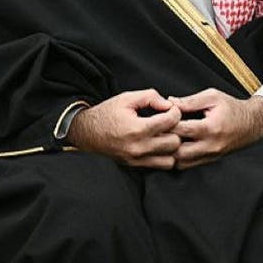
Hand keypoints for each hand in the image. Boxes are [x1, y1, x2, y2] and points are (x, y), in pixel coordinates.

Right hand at [67, 89, 181, 168]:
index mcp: (136, 129)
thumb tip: (169, 104)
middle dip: (176, 130)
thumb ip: (150, 97)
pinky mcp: (136, 166)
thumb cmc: (106, 114)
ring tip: (166, 135)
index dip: (175, 111)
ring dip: (172, 146)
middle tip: (169, 123)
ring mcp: (137, 159)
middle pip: (175, 142)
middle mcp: (138, 147)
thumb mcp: (126, 98)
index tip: (170, 109)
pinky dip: (166, 156)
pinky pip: (162, 166)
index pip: (171, 121)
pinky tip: (160, 145)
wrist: (86, 133)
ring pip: (172, 158)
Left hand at [169, 90, 262, 169]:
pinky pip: (187, 165)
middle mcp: (211, 145)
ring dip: (170, 153)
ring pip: (180, 163)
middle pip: (178, 152)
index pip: (181, 130)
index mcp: (211, 128)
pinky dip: (178, 158)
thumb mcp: (213, 97)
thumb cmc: (233, 108)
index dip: (167, 123)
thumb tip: (170, 102)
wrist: (252, 123)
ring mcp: (211, 155)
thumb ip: (190, 101)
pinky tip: (174, 147)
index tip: (160, 117)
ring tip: (165, 140)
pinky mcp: (210, 160)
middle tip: (157, 132)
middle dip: (165, 142)